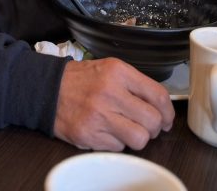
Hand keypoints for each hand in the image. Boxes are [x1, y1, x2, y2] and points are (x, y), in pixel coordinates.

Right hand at [53, 58, 174, 150]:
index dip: (168, 112)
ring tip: (129, 131)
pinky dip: (117, 143)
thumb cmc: (81, 80)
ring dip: (138, 137)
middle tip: (148, 126)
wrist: (47, 89)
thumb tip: (161, 107)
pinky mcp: (89, 134)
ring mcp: (98, 116)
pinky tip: (108, 132)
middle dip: (155, 127)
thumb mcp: (110, 69)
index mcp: (118, 72)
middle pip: (152, 120)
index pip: (158, 95)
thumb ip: (135, 83)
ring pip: (139, 138)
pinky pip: (118, 148)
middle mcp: (109, 93)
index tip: (167, 118)